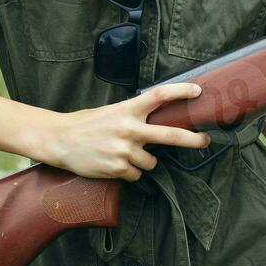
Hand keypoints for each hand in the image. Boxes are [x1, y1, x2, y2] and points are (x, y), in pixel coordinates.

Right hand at [39, 82, 211, 181]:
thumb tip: (160, 120)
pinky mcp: (117, 168)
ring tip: (123, 154)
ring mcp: (124, 150)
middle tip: (206, 140)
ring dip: (144, 161)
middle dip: (192, 140)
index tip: (198, 91)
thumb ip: (134, 115)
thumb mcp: (112, 112)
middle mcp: (129, 129)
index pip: (160, 95)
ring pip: (151, 162)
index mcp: (128, 109)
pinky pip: (136, 175)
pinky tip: (114, 164)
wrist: (59, 140)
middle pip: (170, 135)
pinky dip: (129, 172)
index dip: (181, 91)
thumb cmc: (87, 124)